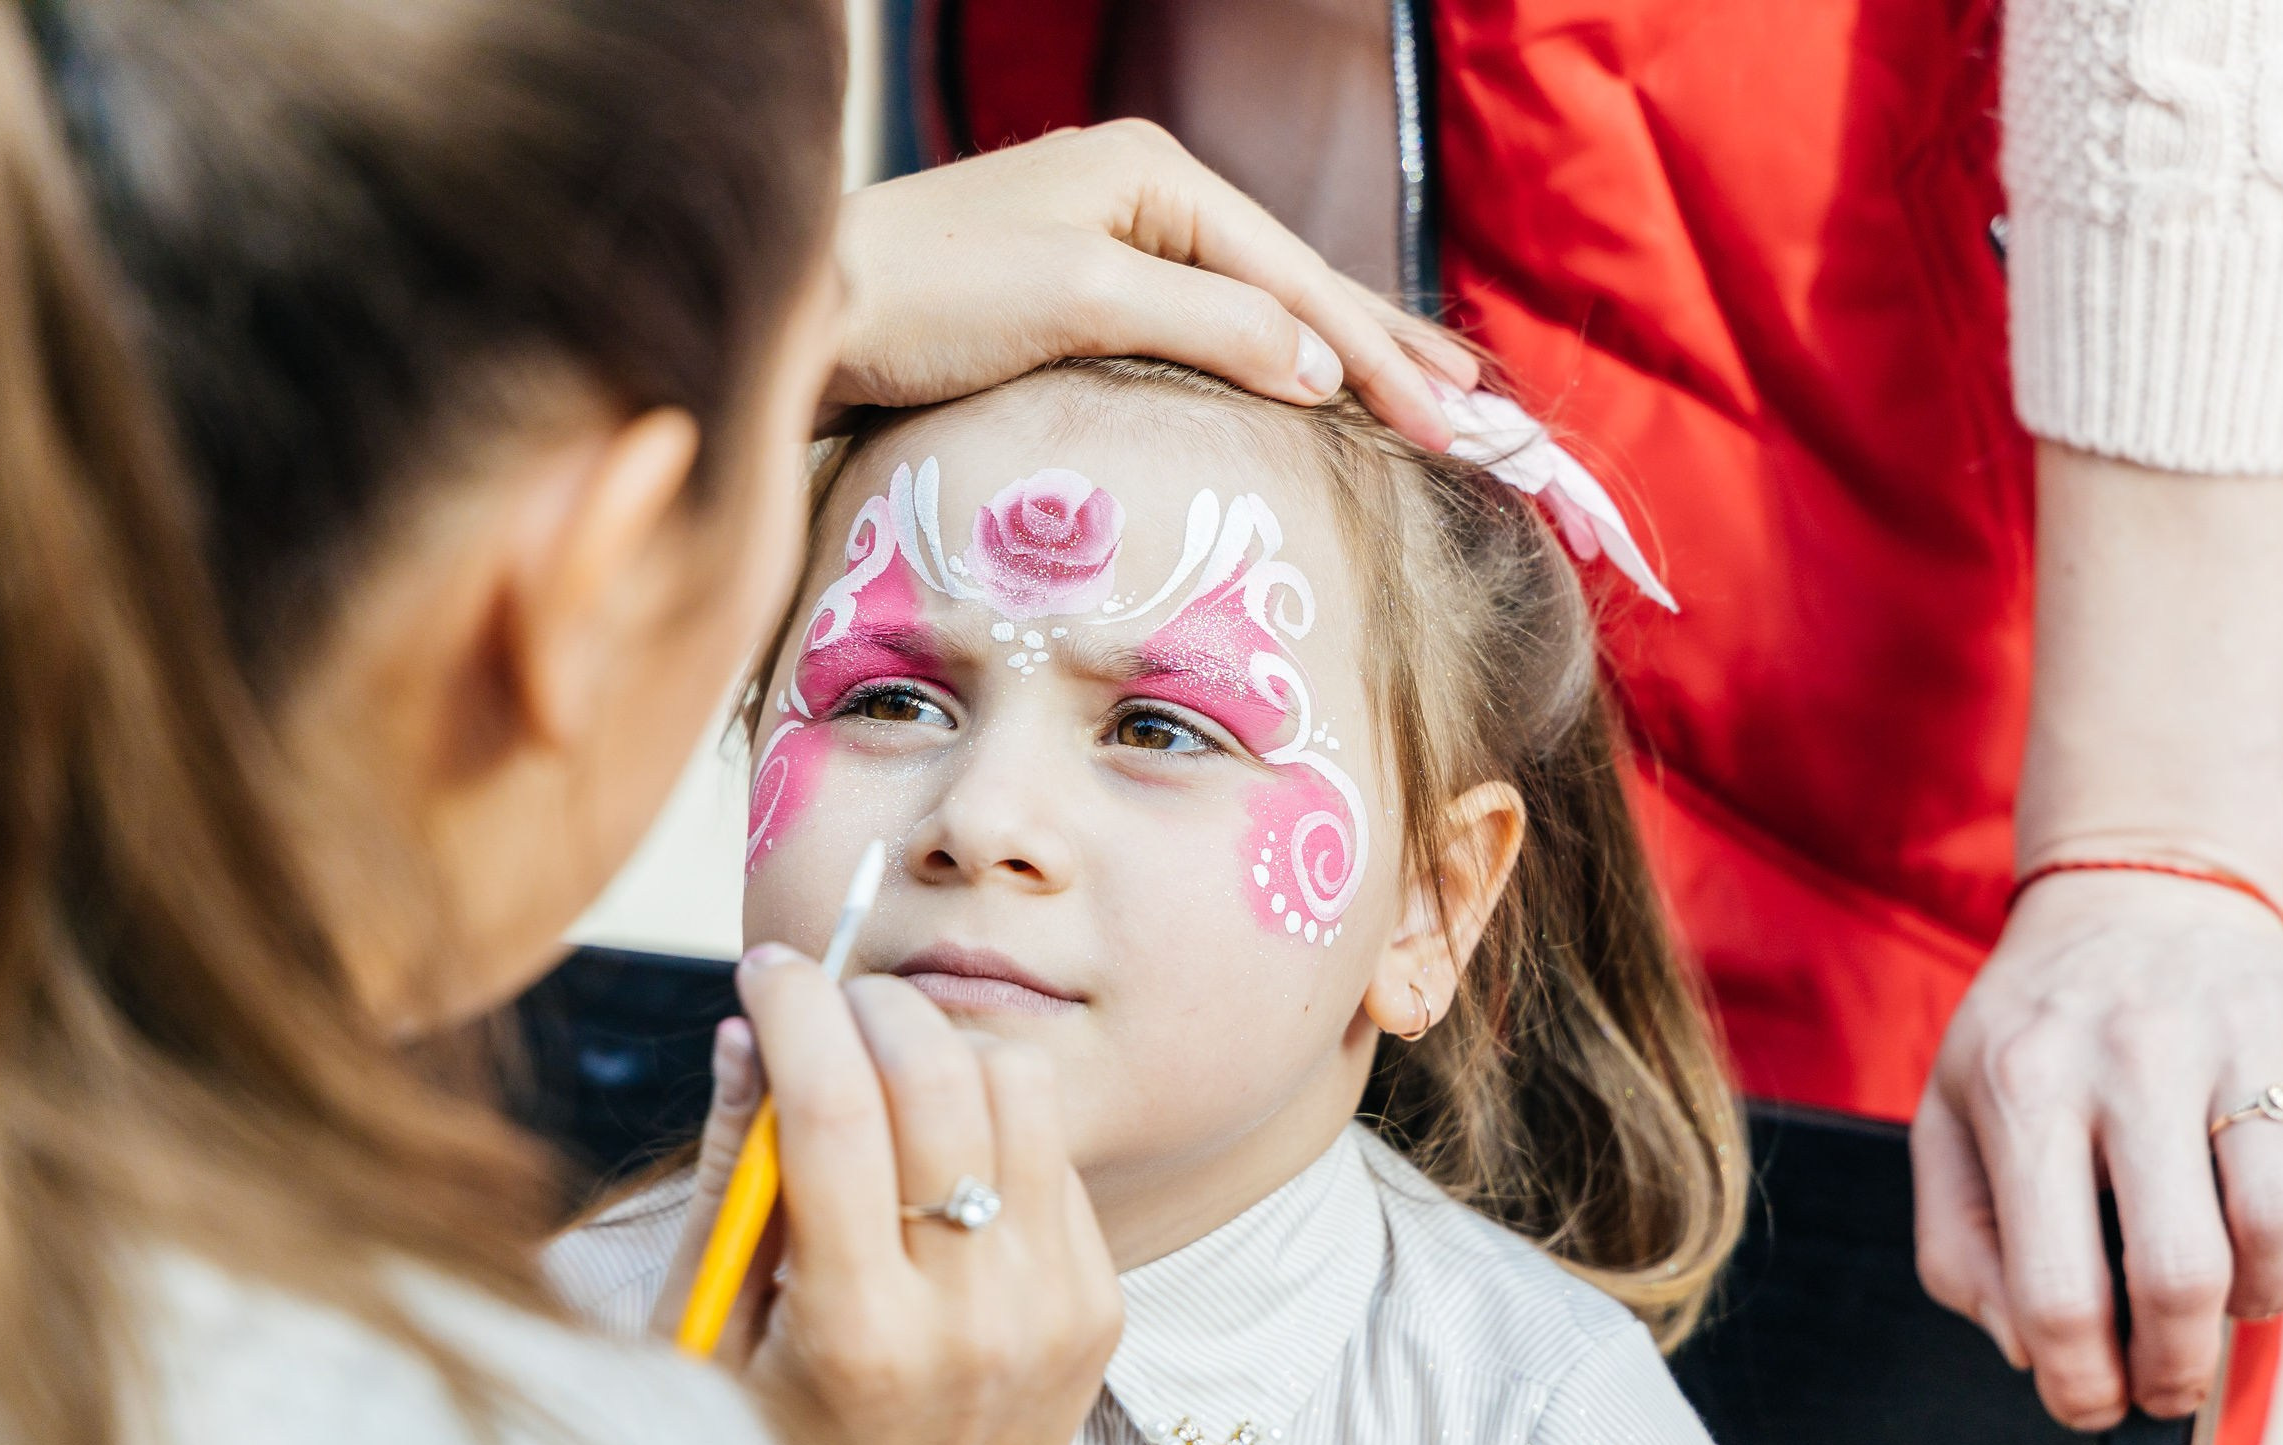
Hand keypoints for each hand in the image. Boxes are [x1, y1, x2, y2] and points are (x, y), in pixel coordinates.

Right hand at [654, 947, 1121, 1444]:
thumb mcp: (715, 1338)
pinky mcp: (1101, 1301)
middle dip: (873, 1001)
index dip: (796, 1008)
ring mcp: (1053, 1307)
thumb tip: (742, 1032)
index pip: (832, 1111)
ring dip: (945, 1043)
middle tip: (827, 998)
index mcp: (856, 1334)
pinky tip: (942, 1145)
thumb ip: (730, 1183)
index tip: (768, 966)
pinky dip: (993, 1115)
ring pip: (1018, 1090)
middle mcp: (974, 1315)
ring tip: (886, 1060)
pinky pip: (1056, 1150)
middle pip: (939, 1078)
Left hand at [827, 119, 1477, 447]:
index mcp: (1152, 177)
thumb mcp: (1078, 300)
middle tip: (1478, 410)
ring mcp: (1111, 245)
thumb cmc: (925, 299)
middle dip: (1389, 348)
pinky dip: (1273, 364)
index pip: (1296, 279)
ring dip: (1344, 358)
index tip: (1451, 429)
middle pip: (1295, 281)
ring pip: (1258, 306)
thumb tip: (1318, 367)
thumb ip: (1207, 326)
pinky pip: (1209, 330)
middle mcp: (1141, 198)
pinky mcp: (1078, 298)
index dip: (1378, 358)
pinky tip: (1306, 391)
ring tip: (1426, 397)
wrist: (804, 316)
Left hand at [1912, 869, 2282, 1428]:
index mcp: (2024, 1090)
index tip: (2094, 1406)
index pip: (2057, 1290)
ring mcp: (2236, 1029)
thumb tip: (2027, 1348)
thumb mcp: (1950, 1118)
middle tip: (2170, 1380)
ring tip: (2232, 1288)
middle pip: (2181, 1275)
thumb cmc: (2035, 1032)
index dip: (2081, 1384)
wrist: (2126, 893)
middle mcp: (2130, 1055)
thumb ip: (1958, 1244)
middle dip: (2180, 1367)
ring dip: (2266, 1296)